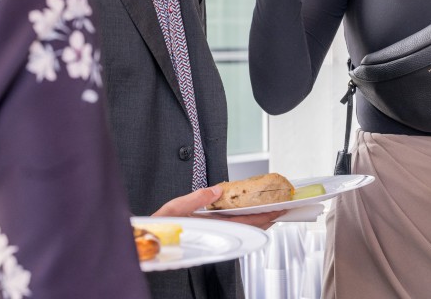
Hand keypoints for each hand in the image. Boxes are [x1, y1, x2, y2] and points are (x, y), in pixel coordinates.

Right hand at [152, 186, 284, 230]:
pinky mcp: (209, 230)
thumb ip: (197, 198)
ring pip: (243, 227)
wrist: (147, 240)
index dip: (264, 215)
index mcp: (211, 227)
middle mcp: (215, 232)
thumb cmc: (159, 227)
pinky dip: (246, 220)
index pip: (245, 222)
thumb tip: (217, 189)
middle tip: (284, 208)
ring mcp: (214, 232)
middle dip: (267, 217)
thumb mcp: (175, 208)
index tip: (279, 208)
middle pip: (249, 226)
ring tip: (273, 210)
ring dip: (259, 219)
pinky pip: (233, 226)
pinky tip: (250, 214)